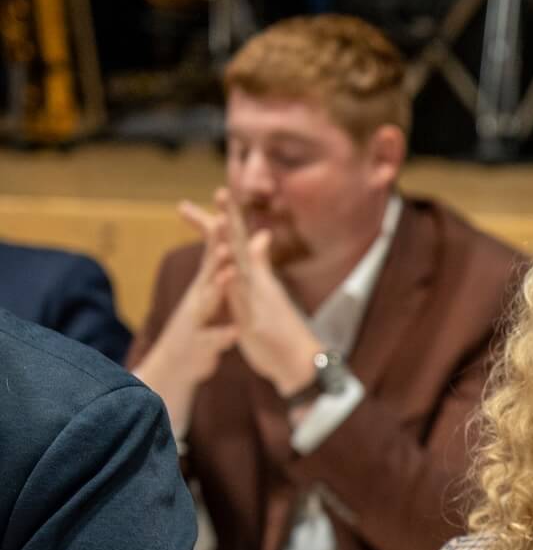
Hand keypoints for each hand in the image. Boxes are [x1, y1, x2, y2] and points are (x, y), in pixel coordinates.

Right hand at [133, 215, 239, 435]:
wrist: (174, 368)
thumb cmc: (198, 328)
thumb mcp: (210, 298)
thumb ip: (220, 269)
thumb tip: (230, 242)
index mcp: (204, 288)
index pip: (213, 255)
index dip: (220, 232)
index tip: (228, 207)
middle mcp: (196, 300)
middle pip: (208, 270)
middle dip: (216, 249)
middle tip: (223, 225)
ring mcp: (194, 323)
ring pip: (206, 304)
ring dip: (216, 288)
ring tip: (229, 274)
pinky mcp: (197, 347)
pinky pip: (211, 342)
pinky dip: (222, 337)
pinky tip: (234, 332)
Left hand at [192, 189, 323, 398]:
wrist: (298, 361)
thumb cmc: (279, 331)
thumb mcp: (262, 294)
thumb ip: (259, 266)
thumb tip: (260, 239)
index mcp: (252, 275)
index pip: (234, 240)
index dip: (225, 217)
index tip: (218, 193)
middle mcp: (255, 279)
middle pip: (237, 240)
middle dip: (228, 214)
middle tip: (221, 188)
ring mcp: (257, 294)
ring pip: (241, 258)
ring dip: (232, 233)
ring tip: (223, 208)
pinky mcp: (258, 312)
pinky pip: (246, 290)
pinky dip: (238, 273)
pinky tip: (233, 257)